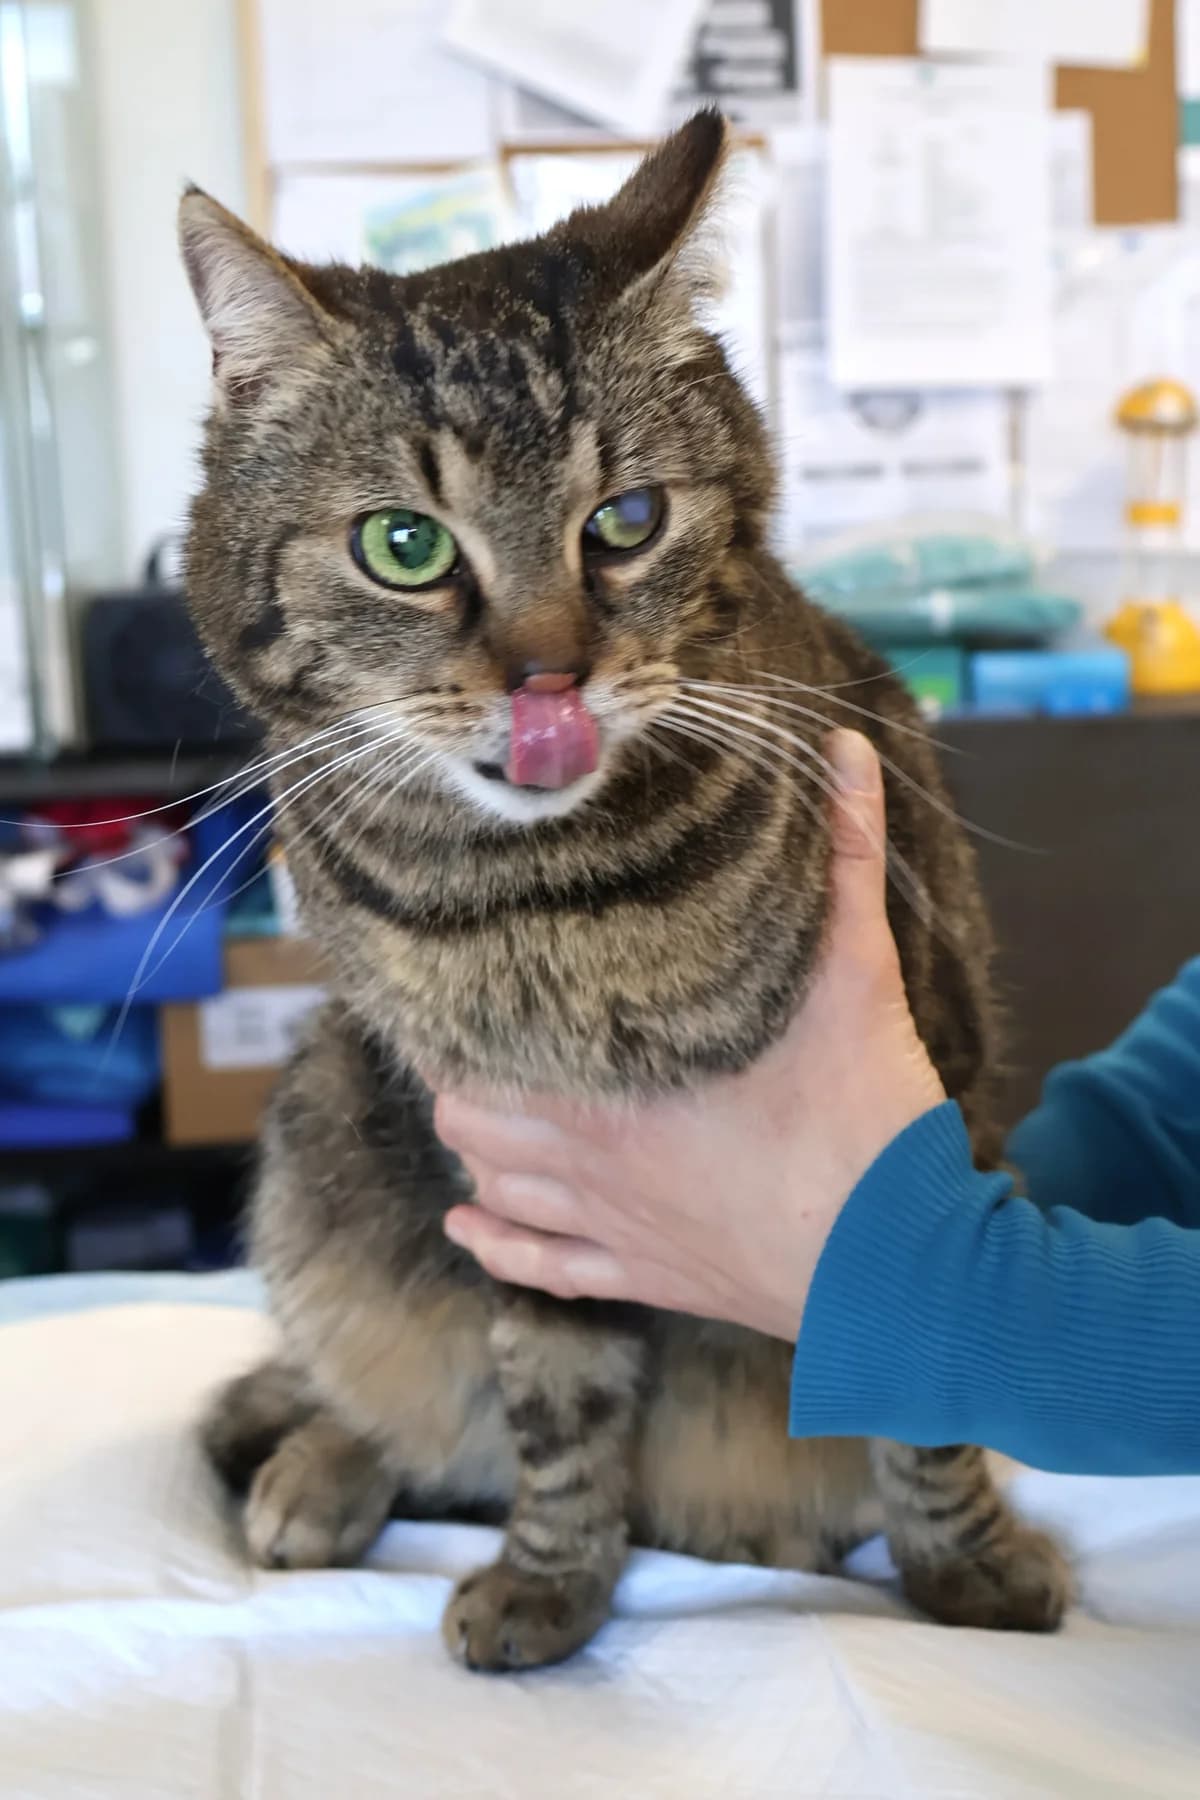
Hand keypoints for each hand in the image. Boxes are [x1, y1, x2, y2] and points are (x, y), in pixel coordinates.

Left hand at [434, 729, 945, 1340]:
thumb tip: (846, 746)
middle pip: (473, 1114)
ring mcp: (610, 1224)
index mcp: (613, 1078)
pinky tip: (465, 1224)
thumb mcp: (860, 969)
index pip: (488, 1039)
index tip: (455, 974)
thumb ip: (845, 855)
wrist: (899, 1263)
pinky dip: (493, 1246)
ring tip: (472, 1108)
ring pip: (495, 1188)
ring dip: (474, 1149)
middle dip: (464, 1073)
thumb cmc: (866, 1113)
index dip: (458, 1008)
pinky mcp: (643, 1277)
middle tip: (474, 1033)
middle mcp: (588, 1155)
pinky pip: (539, 1269)